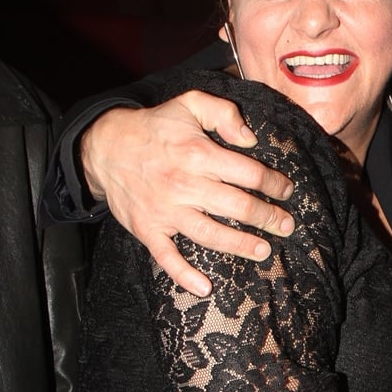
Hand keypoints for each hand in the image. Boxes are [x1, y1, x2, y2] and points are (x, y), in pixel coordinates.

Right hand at [81, 90, 294, 296]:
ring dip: (241, 245)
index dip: (274, 183)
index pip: (249, 173)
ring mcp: (165, 211)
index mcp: (198, 153)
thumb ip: (223, 113)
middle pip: (237, 206)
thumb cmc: (154, 127)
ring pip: (211, 234)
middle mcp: (184, 185)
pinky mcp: (148, 230)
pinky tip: (205, 288)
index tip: (286, 190)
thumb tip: (250, 138)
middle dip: (268, 217)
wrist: (105, 147)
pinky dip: (184, 276)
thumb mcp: (189, 104)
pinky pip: (167, 258)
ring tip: (264, 250)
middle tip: (286, 225)